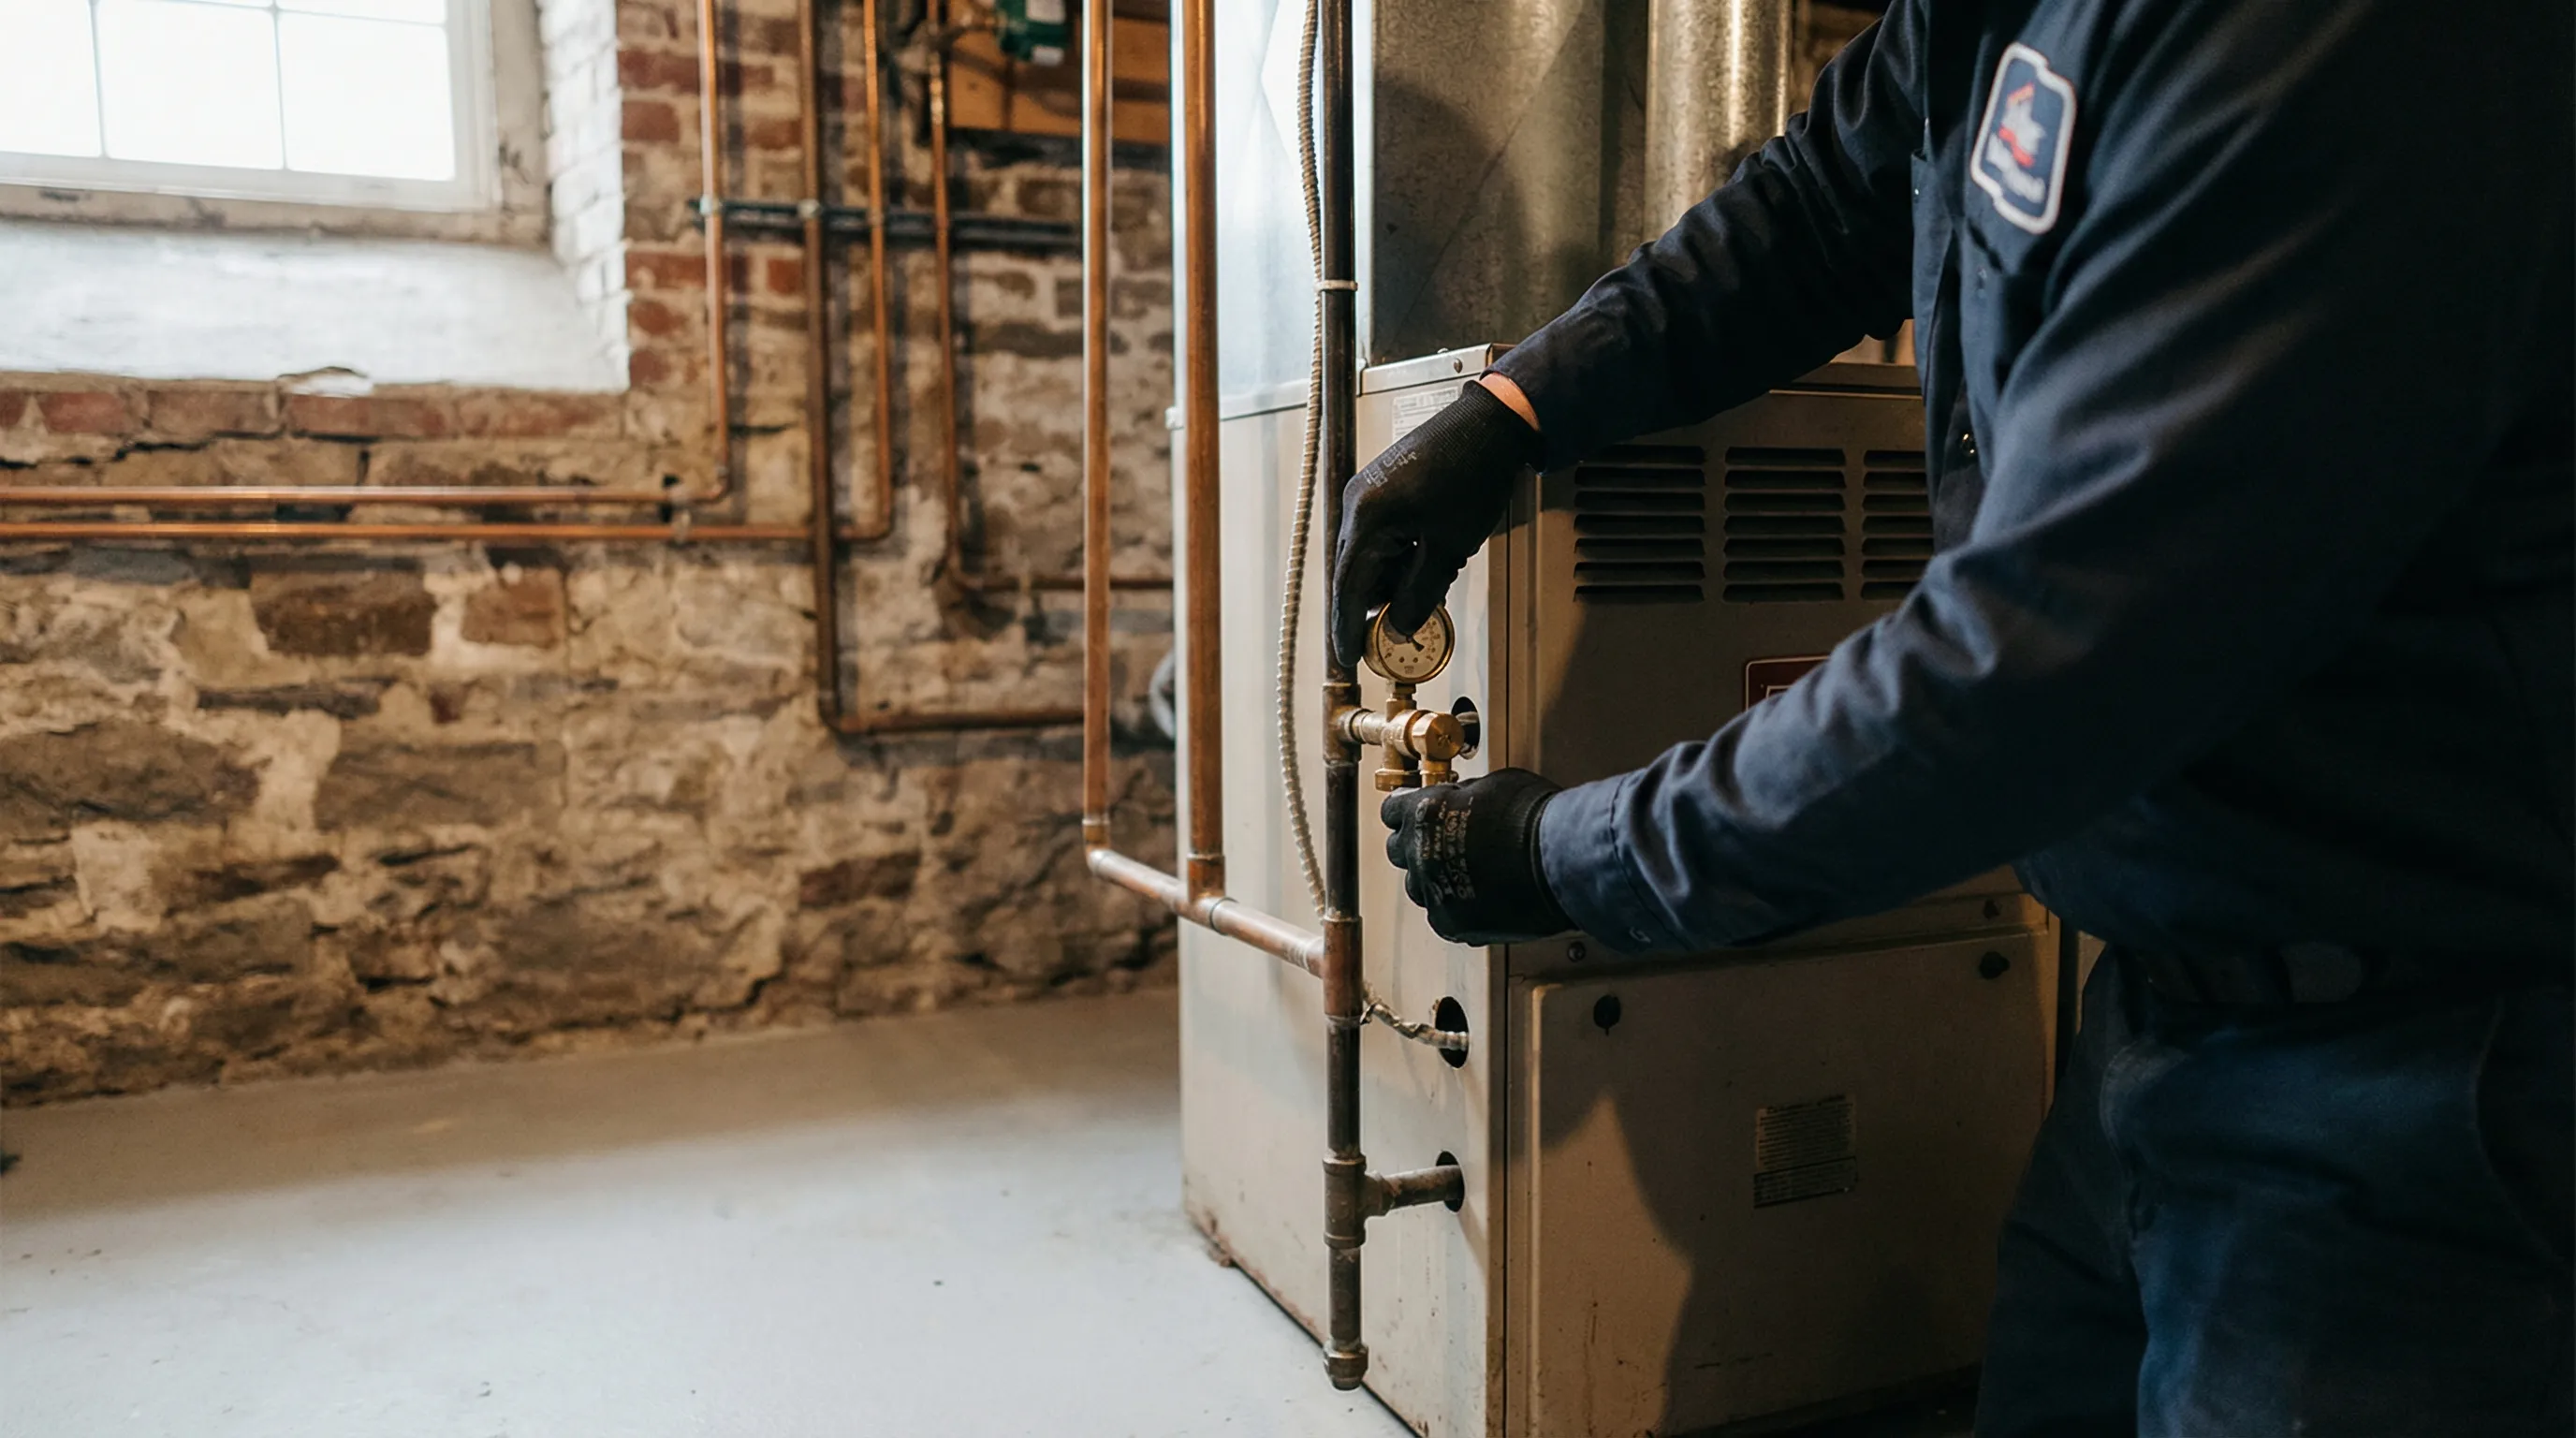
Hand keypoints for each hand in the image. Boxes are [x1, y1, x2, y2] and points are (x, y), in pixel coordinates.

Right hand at [1331, 379, 1540, 669]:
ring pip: (1368, 554)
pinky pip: (1380, 534)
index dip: (1349, 627)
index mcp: (1367, 518)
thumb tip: (1400, 628)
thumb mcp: (1449, 549)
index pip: (1348, 587)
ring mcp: (1368, 492)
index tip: (1349, 655)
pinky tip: (1424, 562)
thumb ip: (1420, 595)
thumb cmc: (1473, 474)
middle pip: (1354, 572)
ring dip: (1390, 578)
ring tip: (1426, 587)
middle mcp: (1358, 502)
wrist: (1489, 425)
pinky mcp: (1383, 487)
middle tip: (1395, 630)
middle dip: (1375, 604)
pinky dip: (1397, 556)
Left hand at [1381, 769, 1572, 945]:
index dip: (1406, 812)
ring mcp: (1434, 890)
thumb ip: (1466, 794)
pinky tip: (1478, 897)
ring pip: (1418, 887)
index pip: (1392, 812)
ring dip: (1433, 879)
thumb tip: (1461, 797)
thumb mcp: (1495, 784)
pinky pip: (1443, 915)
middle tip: (1439, 843)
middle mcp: (1420, 853)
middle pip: (1399, 851)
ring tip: (1463, 874)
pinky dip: (1455, 907)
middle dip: (1416, 845)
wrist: (1563, 861)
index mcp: (1425, 812)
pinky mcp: (1453, 923)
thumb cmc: (1537, 818)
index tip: (1414, 814)